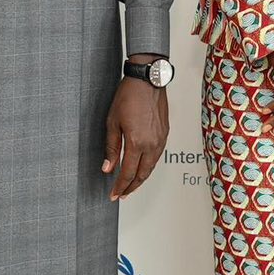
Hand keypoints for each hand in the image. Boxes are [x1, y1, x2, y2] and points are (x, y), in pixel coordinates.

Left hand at [103, 75, 168, 200]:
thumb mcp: (112, 122)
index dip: (120, 186)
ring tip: (131, 184)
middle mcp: (152, 144)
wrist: (148, 80)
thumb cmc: (129, 96)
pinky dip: (149, 166)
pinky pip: (157, 156)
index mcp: (137, 142)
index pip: (128, 173)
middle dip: (131, 187)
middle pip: (142, 175)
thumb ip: (111, 148)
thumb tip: (108, 168)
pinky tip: (142, 166)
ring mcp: (161, 140)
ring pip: (151, 167)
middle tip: (122, 194)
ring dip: (141, 178)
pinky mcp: (165, 134)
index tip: (114, 194)